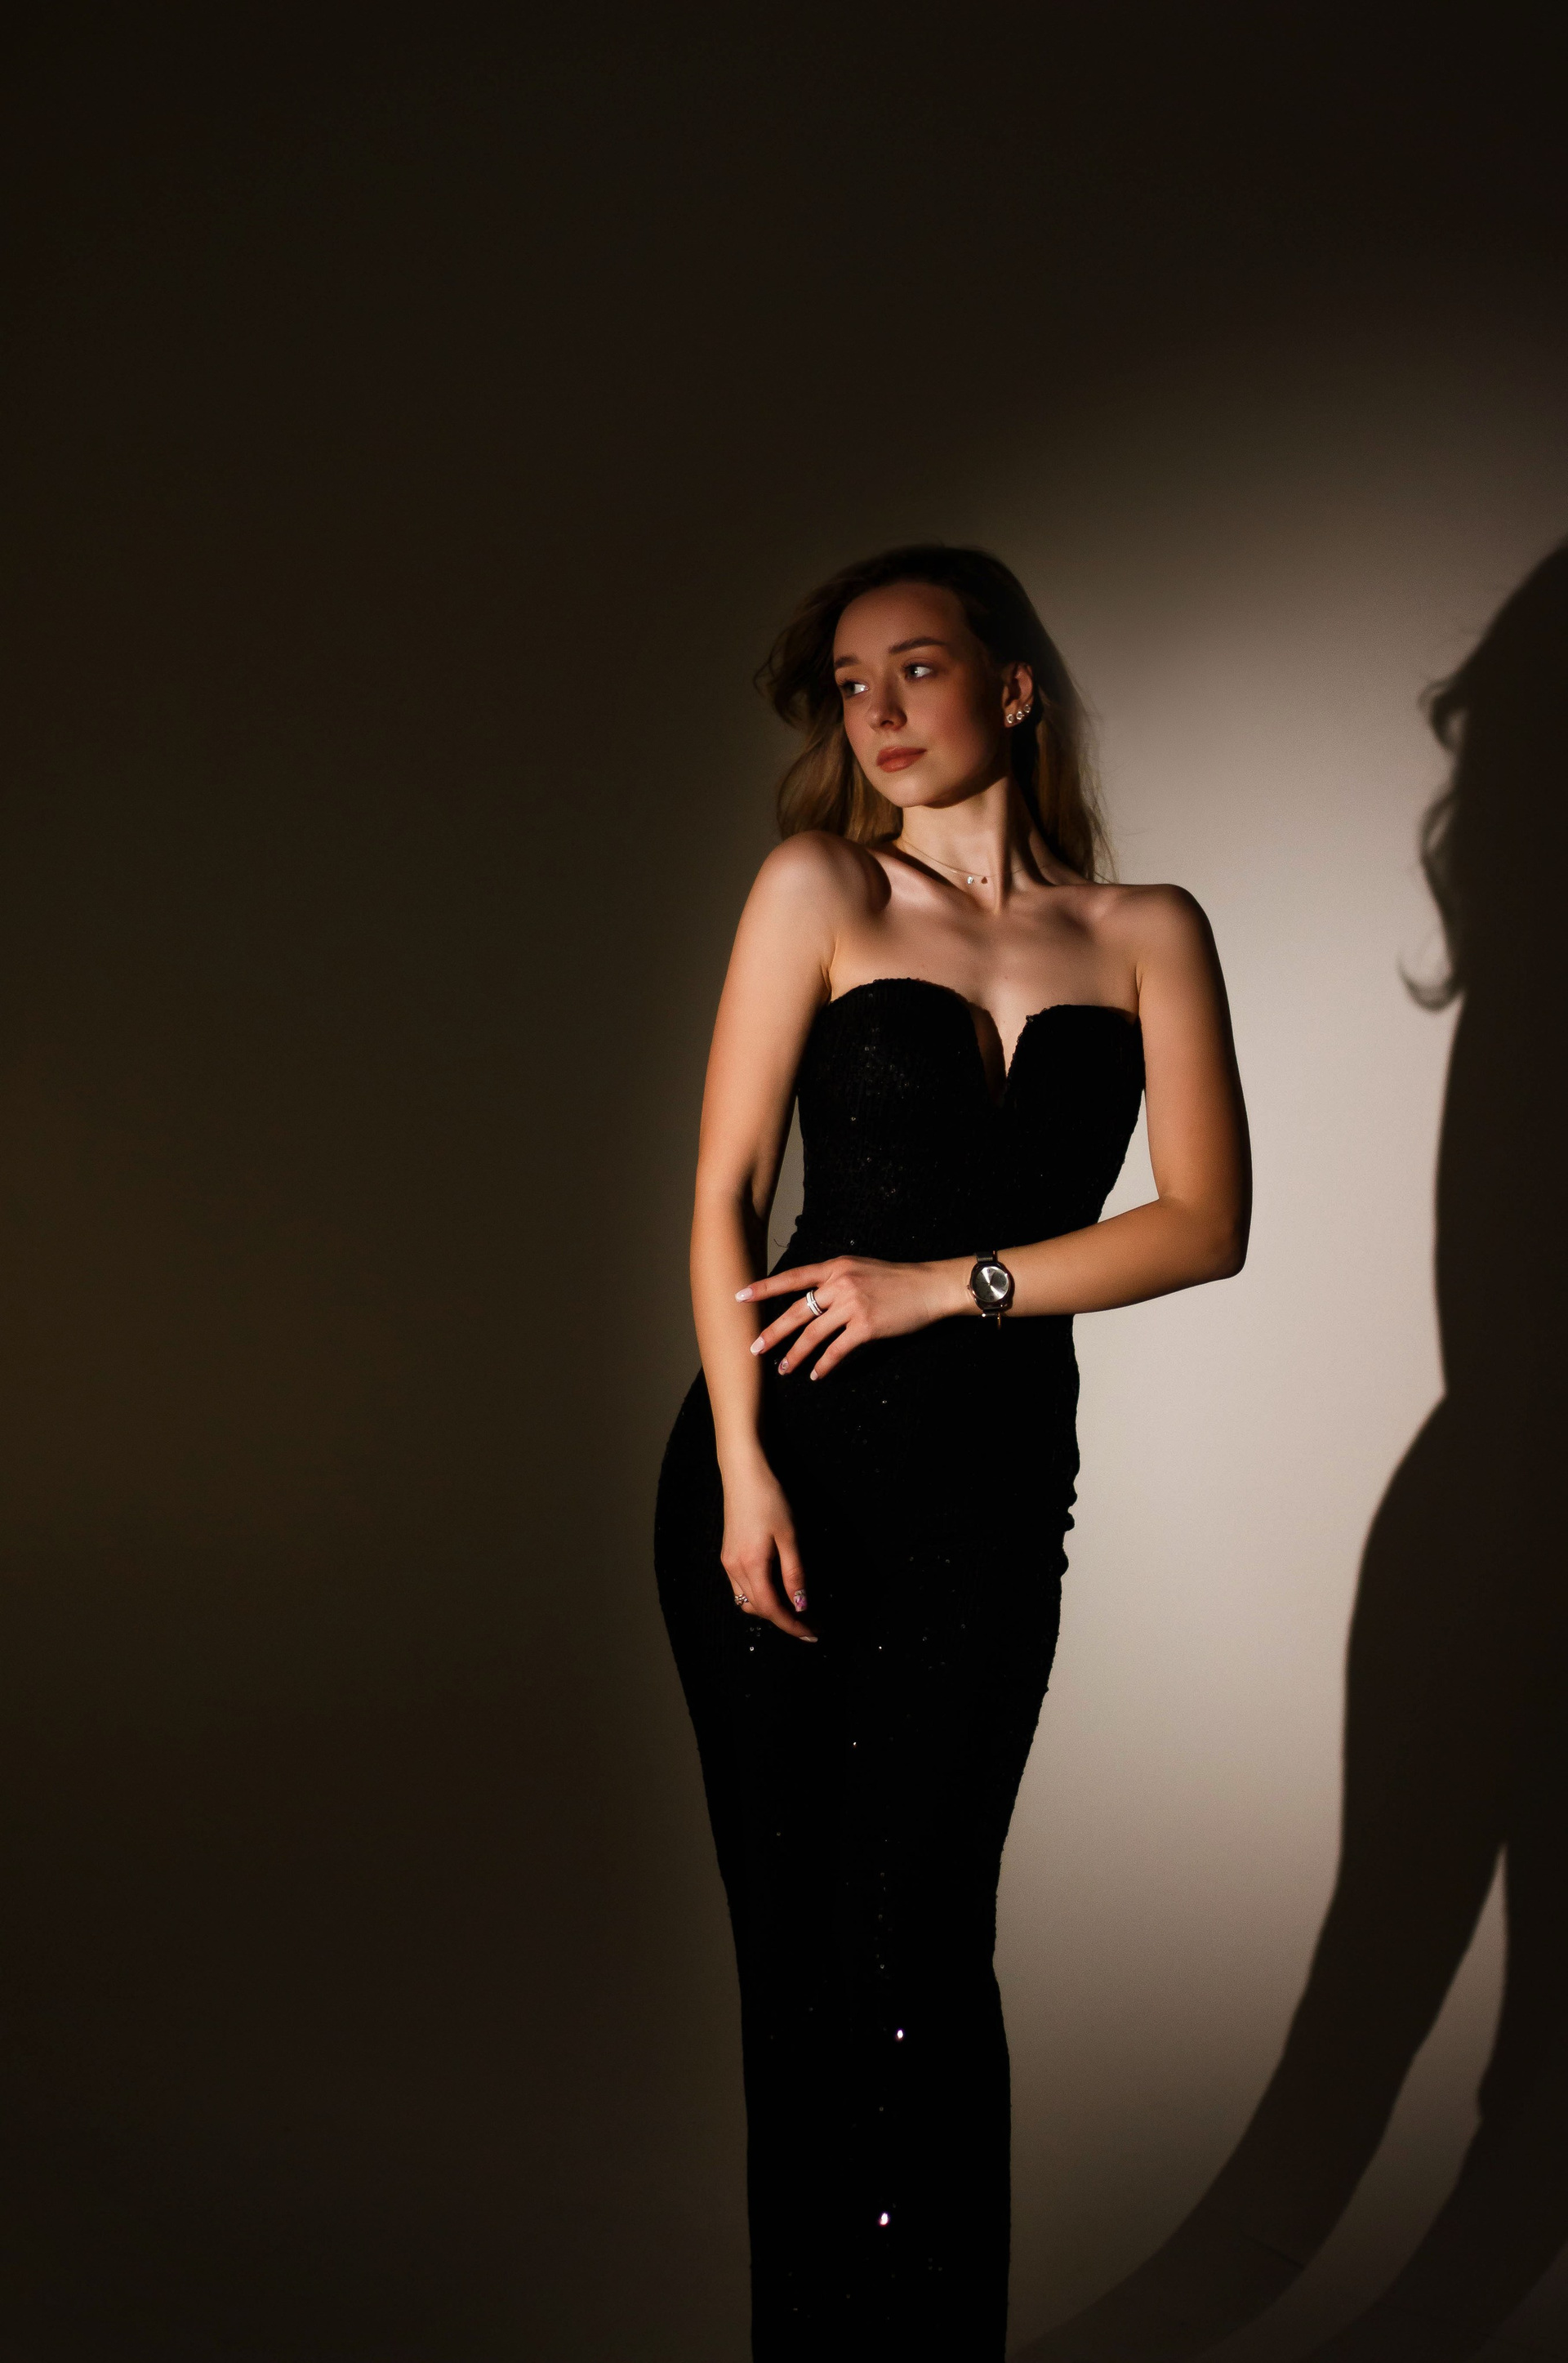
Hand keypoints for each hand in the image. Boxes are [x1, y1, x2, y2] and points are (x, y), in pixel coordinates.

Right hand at [719, 1458, 816, 1640]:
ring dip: (770, 1610)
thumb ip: (795, 1573)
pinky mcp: (727, 1555)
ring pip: (747, 1602)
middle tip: (811, 1623)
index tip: (813, 1634)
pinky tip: (776, 1588)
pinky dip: (759, 1595)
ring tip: (795, 1608)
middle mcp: (734, 1569)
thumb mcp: (789, 1536)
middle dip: (785, 1620)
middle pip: (759, 1610)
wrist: (744, 1473)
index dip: (792, 1625)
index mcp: (750, 1565)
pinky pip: (741, 1588)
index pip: (772, 1609)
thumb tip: (801, 1605)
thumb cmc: (770, 1499)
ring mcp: (727, 1562)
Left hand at [737, 1254, 965, 1380]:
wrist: (929, 1287)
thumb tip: (812, 1297)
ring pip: (812, 1334)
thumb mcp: (861, 1268)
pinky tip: (816, 1374)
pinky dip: (824, 1365)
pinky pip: (836, 1350)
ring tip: (783, 1369)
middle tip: (754, 1348)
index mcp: (835, 1267)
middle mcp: (839, 1284)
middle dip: (772, 1332)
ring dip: (795, 1355)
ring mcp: (852, 1305)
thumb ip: (835, 1279)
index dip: (764, 1288)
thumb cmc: (896, 1279)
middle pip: (796, 1311)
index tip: (740, 1296)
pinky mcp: (866, 1326)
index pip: (792, 1277)